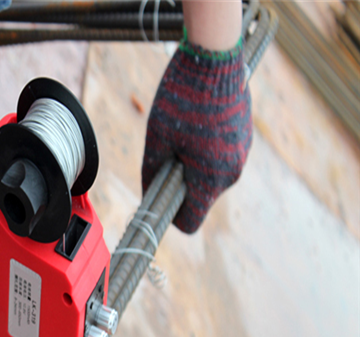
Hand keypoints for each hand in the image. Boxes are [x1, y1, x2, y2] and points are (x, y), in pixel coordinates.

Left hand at [142, 37, 251, 233]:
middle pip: (200, 198)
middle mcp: (231, 173)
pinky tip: (197, 124)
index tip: (160, 201)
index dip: (172, 217)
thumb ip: (151, 174)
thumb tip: (148, 193)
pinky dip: (208, 151)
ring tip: (183, 134)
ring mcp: (242, 155)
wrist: (214, 58)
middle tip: (167, 155)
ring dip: (194, 166)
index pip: (190, 222)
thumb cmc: (181, 99)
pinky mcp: (245, 138)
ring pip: (211, 177)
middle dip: (182, 185)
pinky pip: (222, 157)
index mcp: (210, 179)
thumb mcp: (156, 139)